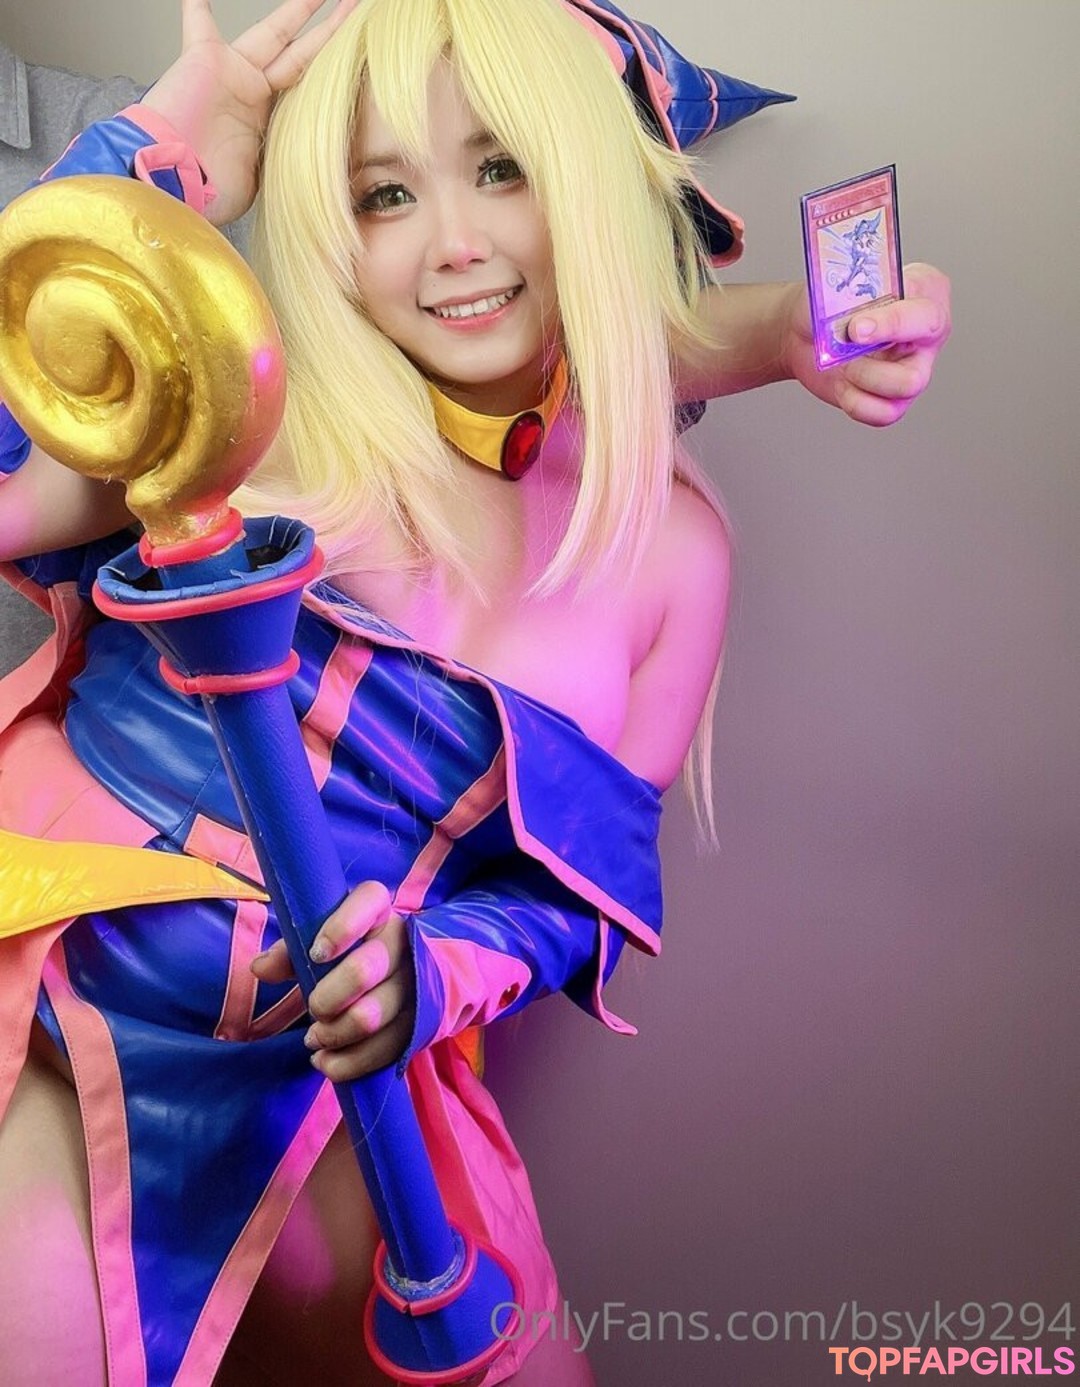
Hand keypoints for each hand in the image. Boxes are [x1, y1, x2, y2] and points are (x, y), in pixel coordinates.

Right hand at [140, 0, 357, 224]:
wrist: (165, 181)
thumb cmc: (202, 190)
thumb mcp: (257, 183)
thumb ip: (278, 162)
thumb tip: (303, 168)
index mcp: (265, 124)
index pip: (301, 95)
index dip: (324, 82)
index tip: (346, 69)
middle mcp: (253, 95)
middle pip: (301, 57)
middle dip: (327, 33)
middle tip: (352, 8)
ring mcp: (233, 74)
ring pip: (277, 33)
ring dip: (300, 9)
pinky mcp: (208, 58)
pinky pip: (200, 21)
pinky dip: (196, 5)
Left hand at [250, 880, 416, 1080]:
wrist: (398, 978)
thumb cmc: (346, 956)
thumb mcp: (317, 945)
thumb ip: (288, 952)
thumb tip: (261, 968)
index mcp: (377, 913)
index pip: (369, 900)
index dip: (341, 926)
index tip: (316, 954)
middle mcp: (401, 943)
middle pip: (363, 970)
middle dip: (326, 998)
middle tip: (312, 1007)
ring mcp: (414, 984)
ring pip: (370, 1017)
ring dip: (333, 1034)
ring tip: (314, 1038)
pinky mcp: (418, 1023)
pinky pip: (382, 1050)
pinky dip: (347, 1063)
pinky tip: (327, 1061)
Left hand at [782, 262, 951, 426]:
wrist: (807, 331)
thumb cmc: (830, 302)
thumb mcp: (836, 286)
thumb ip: (849, 298)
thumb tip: (847, 320)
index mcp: (926, 292)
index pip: (924, 317)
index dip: (891, 325)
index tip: (856, 329)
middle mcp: (926, 335)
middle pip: (917, 373)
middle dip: (870, 368)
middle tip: (844, 350)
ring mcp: (914, 370)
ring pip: (903, 390)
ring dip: (862, 378)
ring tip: (843, 362)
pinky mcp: (894, 399)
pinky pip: (883, 414)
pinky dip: (855, 401)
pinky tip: (843, 382)